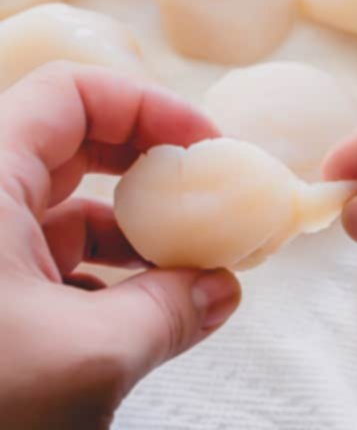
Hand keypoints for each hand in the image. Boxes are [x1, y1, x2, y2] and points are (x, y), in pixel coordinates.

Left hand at [0, 62, 239, 428]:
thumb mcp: (88, 359)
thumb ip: (169, 312)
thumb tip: (220, 289)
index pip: (69, 93)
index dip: (148, 105)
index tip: (205, 148)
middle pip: (69, 145)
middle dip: (148, 167)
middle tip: (206, 196)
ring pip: (58, 211)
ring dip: (130, 232)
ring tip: (188, 267)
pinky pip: (41, 264)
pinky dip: (96, 277)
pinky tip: (139, 315)